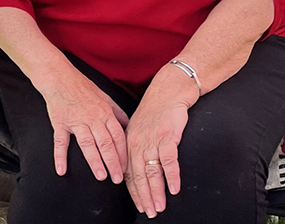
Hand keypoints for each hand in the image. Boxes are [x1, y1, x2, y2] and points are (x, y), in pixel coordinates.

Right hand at [38, 64, 128, 183]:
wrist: (59, 75)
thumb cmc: (82, 86)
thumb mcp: (104, 96)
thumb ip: (117, 113)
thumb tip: (129, 127)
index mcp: (104, 112)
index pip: (118, 136)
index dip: (123, 153)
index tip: (127, 168)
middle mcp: (92, 117)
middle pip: (105, 142)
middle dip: (113, 162)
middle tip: (117, 179)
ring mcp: (76, 120)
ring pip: (87, 143)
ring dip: (94, 161)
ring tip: (100, 176)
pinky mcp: (60, 122)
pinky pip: (60, 141)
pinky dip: (60, 156)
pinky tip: (61, 170)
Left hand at [124, 83, 191, 217]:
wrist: (168, 90)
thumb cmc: (155, 111)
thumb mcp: (139, 127)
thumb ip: (136, 146)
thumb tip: (137, 168)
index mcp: (129, 141)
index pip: (128, 171)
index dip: (134, 191)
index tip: (140, 206)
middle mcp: (137, 141)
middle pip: (138, 175)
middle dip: (144, 197)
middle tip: (150, 213)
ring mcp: (152, 139)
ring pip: (152, 171)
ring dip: (156, 192)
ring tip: (160, 208)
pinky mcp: (167, 136)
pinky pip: (168, 160)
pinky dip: (171, 176)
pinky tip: (174, 189)